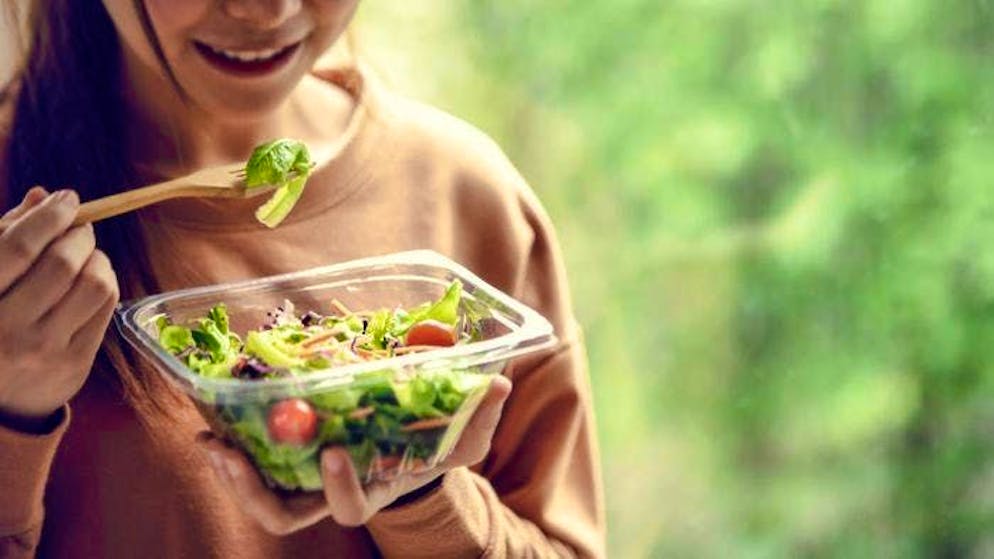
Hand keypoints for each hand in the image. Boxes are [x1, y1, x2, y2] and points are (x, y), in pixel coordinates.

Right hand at [0, 187, 119, 427]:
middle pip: (61, 263)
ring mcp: (43, 350)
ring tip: (86, 254)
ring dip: (97, 258)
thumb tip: (42, 196)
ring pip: (94, 285)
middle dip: (78, 235)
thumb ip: (5, 237)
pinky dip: (107, 282)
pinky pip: (106, 308)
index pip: (17, 247)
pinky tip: (92, 279)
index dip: (48, 216)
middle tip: (79, 227)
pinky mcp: (75, 364)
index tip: (67, 199)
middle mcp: (6, 329)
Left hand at [197, 375, 511, 533]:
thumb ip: (480, 416)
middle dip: (252, 491)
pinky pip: (255, 457)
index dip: (339, 487)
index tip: (333, 451)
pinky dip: (233, 440)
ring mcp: (306, 478)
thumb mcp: (464, 436)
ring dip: (230, 472)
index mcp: (373, 490)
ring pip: (260, 494)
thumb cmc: (437, 445)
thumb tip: (499, 383)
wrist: (410, 443)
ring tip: (210, 440)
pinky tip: (216, 414)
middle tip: (229, 454)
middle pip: (284, 514)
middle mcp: (332, 492)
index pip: (350, 508)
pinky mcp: (291, 455)